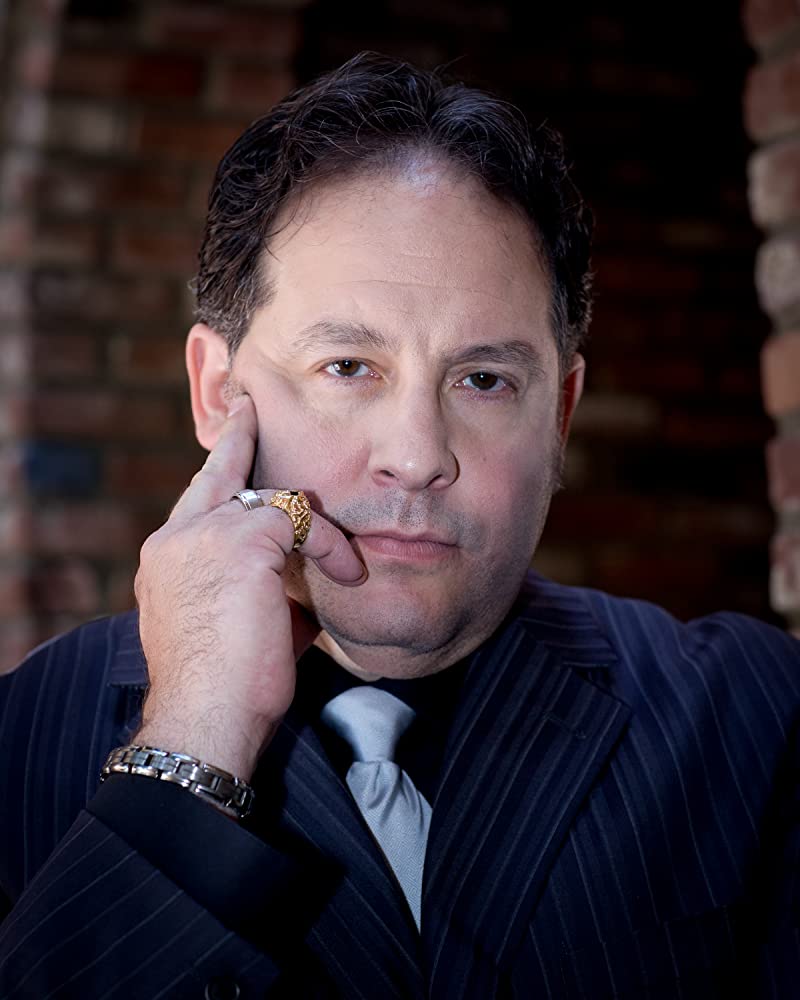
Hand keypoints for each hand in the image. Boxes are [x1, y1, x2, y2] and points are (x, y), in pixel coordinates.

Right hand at [133, 395, 366, 780]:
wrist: (204, 719)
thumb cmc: (224, 691)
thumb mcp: (235, 630)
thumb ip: (258, 594)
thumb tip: (298, 593)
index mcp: (166, 562)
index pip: (195, 502)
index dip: (217, 470)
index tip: (230, 435)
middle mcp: (176, 539)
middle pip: (217, 476)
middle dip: (237, 439)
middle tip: (249, 410)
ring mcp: (204, 534)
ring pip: (270, 501)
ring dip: (312, 532)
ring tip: (344, 564)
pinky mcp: (242, 540)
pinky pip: (301, 521)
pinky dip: (330, 546)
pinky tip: (346, 573)